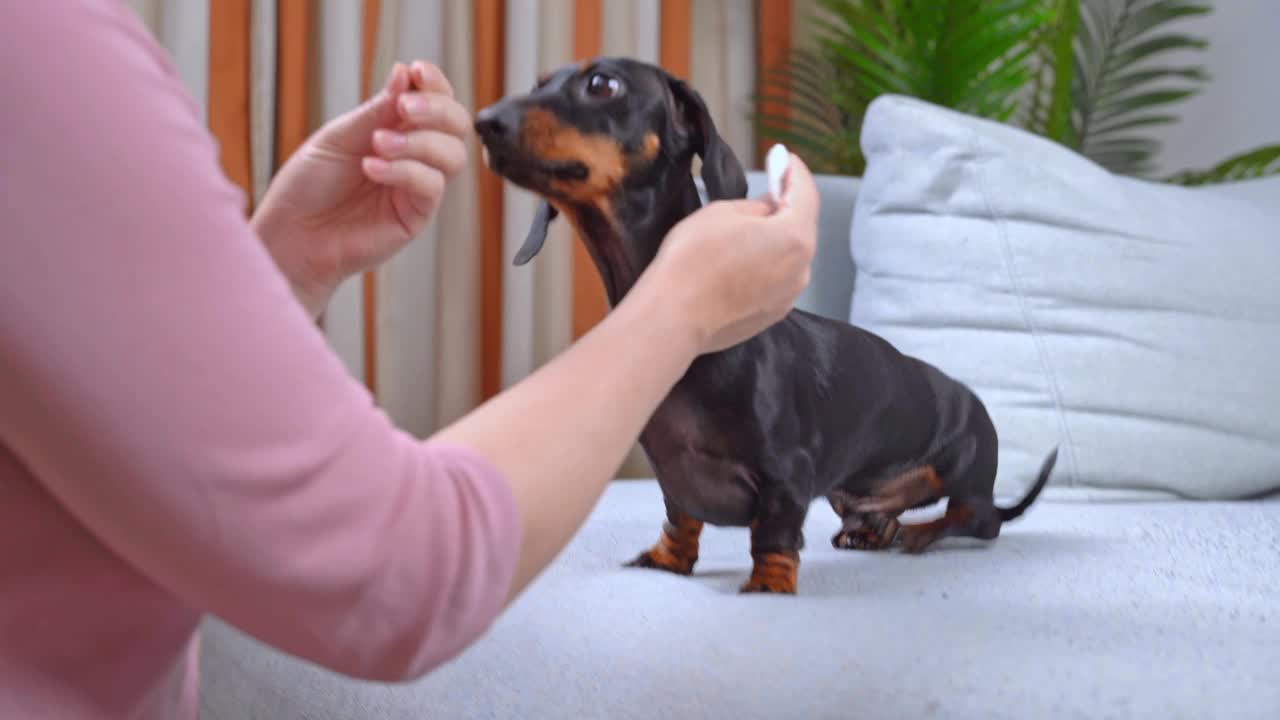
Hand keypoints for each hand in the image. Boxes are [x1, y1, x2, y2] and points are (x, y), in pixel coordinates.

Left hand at [251, 61, 469, 316]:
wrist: (292, 234)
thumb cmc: (308, 186)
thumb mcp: (338, 136)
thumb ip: (376, 110)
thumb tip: (405, 74)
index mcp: (397, 130)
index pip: (435, 101)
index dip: (435, 83)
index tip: (417, 71)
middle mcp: (415, 156)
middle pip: (457, 125)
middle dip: (437, 109)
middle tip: (404, 108)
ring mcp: (418, 187)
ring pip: (454, 155)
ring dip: (420, 142)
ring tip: (377, 144)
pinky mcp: (417, 216)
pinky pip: (432, 186)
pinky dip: (405, 171)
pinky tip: (373, 168)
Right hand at [645, 154, 818, 353]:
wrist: (674, 317)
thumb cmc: (695, 256)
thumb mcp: (723, 213)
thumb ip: (758, 206)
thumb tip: (772, 207)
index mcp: (795, 236)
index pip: (806, 194)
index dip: (795, 172)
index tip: (786, 158)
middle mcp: (802, 268)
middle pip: (800, 228)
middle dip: (787, 207)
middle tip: (770, 188)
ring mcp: (789, 296)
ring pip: (789, 258)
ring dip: (777, 240)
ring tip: (753, 230)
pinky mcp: (772, 316)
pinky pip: (776, 281)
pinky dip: (767, 267)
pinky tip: (744, 264)